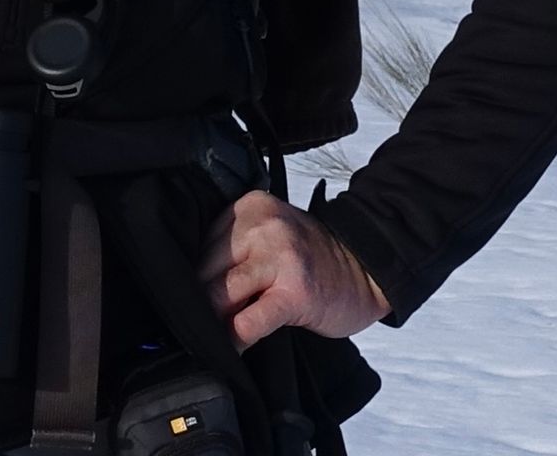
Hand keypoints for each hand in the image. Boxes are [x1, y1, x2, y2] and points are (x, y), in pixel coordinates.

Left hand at [198, 190, 389, 348]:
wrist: (366, 268)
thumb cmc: (311, 257)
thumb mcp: (268, 234)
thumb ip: (233, 248)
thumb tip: (190, 287)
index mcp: (248, 208)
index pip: (198, 245)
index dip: (191, 277)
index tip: (191, 298)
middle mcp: (260, 226)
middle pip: (203, 271)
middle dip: (197, 302)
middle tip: (198, 323)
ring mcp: (279, 258)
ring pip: (219, 295)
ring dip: (213, 322)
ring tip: (214, 336)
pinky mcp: (294, 292)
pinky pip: (248, 322)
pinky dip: (235, 340)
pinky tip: (235, 347)